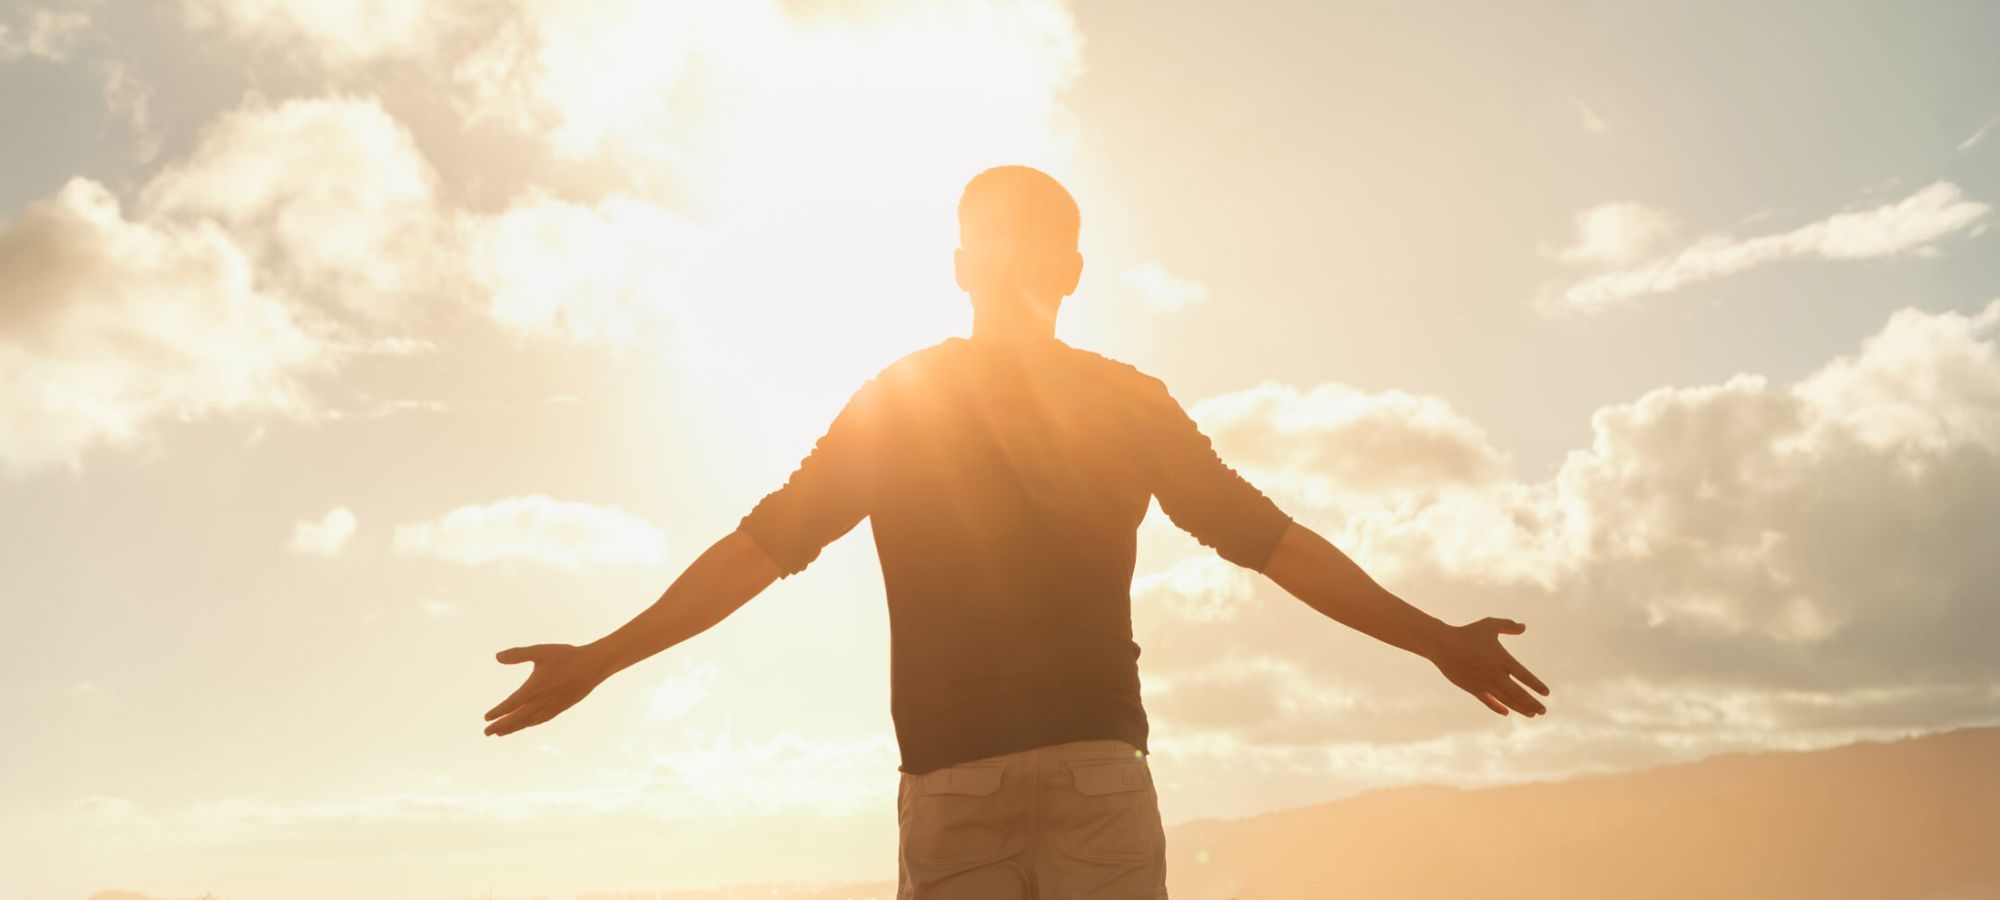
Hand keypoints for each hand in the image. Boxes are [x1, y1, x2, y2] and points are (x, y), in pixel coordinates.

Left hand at [483, 643, 610, 736]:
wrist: (593, 666)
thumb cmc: (566, 656)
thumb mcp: (540, 651)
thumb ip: (518, 654)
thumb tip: (497, 657)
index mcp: (534, 688)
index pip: (510, 705)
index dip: (497, 713)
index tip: (486, 718)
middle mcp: (541, 702)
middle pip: (517, 719)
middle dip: (501, 726)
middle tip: (487, 732)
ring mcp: (552, 707)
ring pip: (528, 722)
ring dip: (513, 728)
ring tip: (501, 733)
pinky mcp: (560, 708)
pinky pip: (541, 720)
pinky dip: (530, 724)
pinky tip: (526, 724)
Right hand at [1424, 617, 1549, 716]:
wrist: (1443, 645)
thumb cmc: (1467, 633)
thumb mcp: (1489, 625)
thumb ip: (1508, 625)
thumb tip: (1524, 627)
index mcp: (1503, 660)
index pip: (1525, 676)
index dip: (1537, 685)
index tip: (1546, 693)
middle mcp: (1496, 675)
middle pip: (1519, 693)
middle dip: (1533, 703)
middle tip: (1544, 711)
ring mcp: (1484, 684)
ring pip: (1506, 700)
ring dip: (1520, 708)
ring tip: (1532, 714)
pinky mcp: (1473, 689)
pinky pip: (1488, 702)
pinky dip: (1498, 708)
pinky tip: (1506, 712)